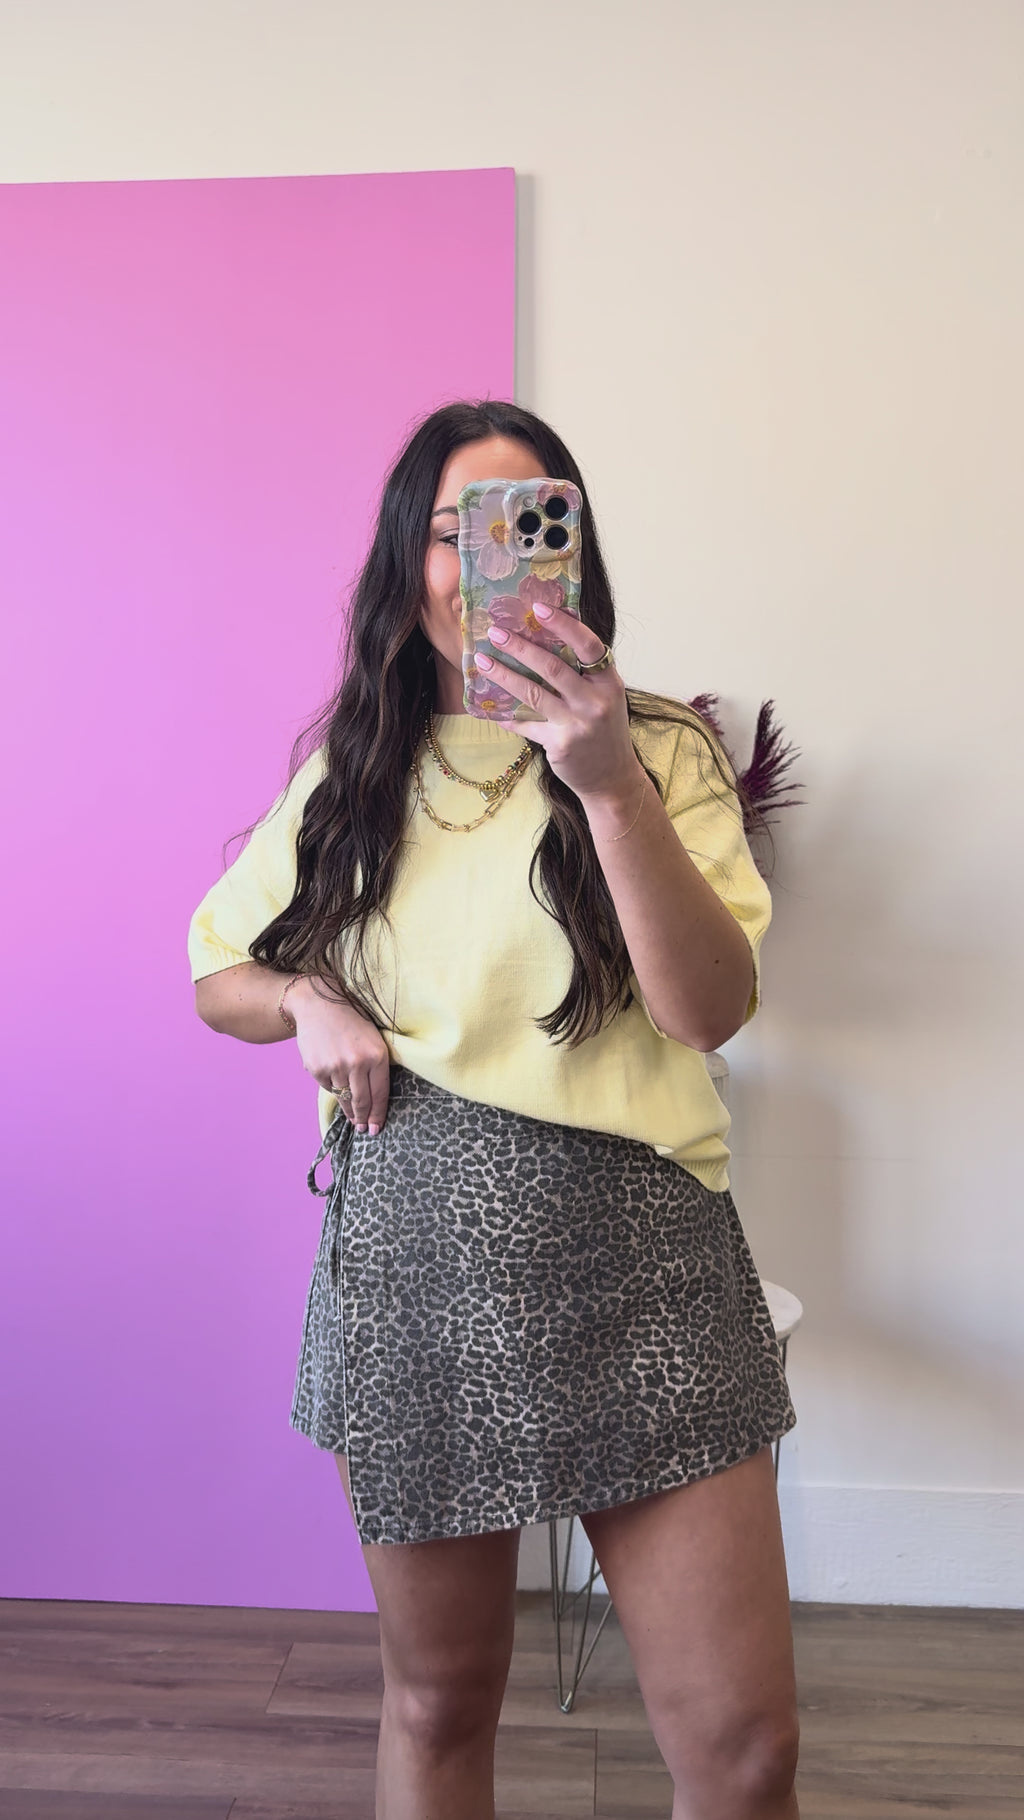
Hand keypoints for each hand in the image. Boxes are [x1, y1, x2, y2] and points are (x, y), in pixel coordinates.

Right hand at [285, 979, 390, 1135]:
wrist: (318, 1003)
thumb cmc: (351, 1020)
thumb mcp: (373, 1038)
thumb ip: (376, 1066)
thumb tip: (374, 1100)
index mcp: (377, 1055)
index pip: (380, 1094)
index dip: (378, 1114)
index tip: (376, 1128)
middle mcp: (357, 1063)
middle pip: (362, 1101)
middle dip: (363, 1119)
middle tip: (364, 1129)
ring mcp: (335, 1067)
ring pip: (344, 1098)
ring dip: (348, 1110)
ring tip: (353, 1118)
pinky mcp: (316, 1068)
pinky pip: (328, 1087)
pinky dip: (332, 1089)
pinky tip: (335, 1082)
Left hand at [477, 603, 642, 803]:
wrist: (612, 777)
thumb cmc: (604, 730)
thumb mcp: (604, 697)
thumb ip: (584, 672)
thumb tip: (546, 636)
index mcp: (609, 681)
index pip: (588, 645)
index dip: (564, 624)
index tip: (539, 608)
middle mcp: (596, 701)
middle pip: (553, 667)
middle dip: (520, 647)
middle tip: (495, 632)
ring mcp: (578, 724)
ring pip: (534, 693)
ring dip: (504, 675)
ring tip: (483, 660)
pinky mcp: (561, 744)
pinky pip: (527, 724)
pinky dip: (507, 715)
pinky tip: (490, 706)